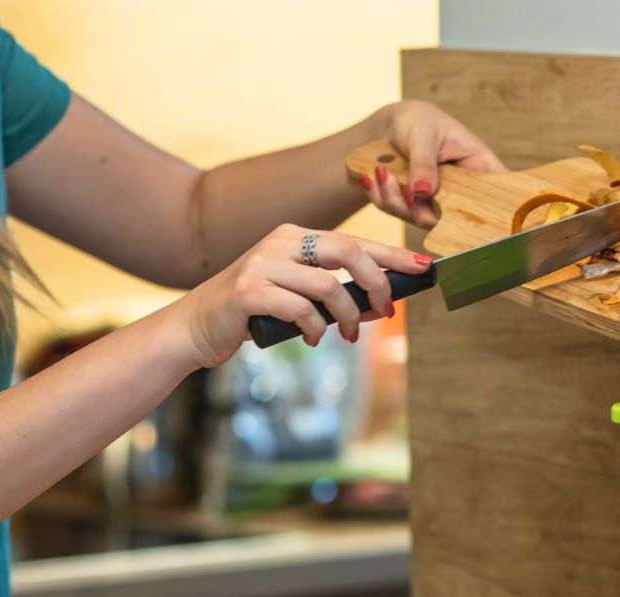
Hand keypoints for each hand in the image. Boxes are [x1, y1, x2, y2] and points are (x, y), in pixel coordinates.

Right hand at [177, 224, 432, 365]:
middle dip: (377, 283)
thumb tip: (381, 303)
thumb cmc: (252, 314)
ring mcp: (262, 264)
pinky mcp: (248, 291)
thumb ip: (331, 294)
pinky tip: (310, 338)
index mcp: (293, 236)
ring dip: (347, 316)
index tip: (424, 268)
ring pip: (328, 286)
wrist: (195, 328)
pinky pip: (301, 310)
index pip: (354, 241)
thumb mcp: (294, 296)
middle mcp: (279, 242)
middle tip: (387, 311)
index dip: (392, 256)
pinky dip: (315, 329)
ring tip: (345, 335)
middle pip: (347, 252)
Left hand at [363, 100, 505, 228]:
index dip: (496, 217)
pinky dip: (381, 195)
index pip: (500, 198)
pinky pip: (397, 213)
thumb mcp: (423, 135)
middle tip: (392, 176)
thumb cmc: (418, 122)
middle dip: (420, 205)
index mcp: (480, 169)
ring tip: (380, 170)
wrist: (390, 128)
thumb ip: (424, 163)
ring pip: (420, 219)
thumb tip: (424, 193)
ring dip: (394, 197)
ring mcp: (439, 205)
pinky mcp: (415, 210)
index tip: (474, 219)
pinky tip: (372, 175)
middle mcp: (463, 194)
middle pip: (454, 219)